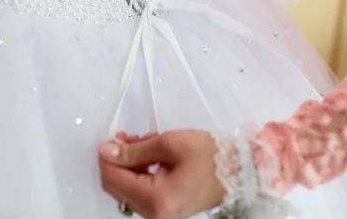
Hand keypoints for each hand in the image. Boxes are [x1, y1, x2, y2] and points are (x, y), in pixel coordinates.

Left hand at [98, 130, 224, 218]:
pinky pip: (141, 191)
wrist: (241, 171)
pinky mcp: (165, 209)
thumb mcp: (170, 144)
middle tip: (129, 137)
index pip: (114, 178)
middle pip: (117, 187)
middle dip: (118, 159)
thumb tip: (106, 150)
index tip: (113, 136)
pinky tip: (152, 154)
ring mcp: (159, 214)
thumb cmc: (211, 156)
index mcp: (156, 200)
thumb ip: (134, 149)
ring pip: (127, 188)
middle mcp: (154, 215)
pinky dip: (141, 171)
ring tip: (144, 141)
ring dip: (130, 163)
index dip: (107, 155)